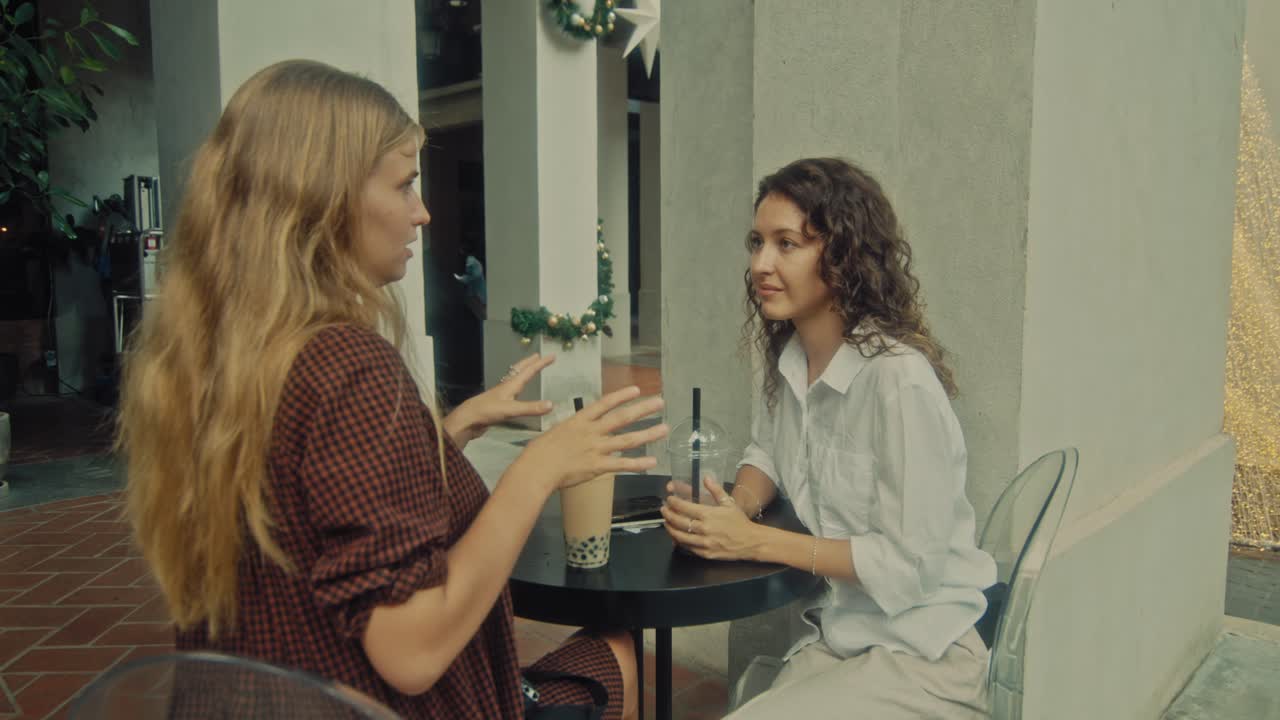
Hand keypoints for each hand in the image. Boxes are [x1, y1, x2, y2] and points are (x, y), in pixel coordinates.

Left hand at [445, 354, 555, 446]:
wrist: (468, 419)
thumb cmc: (488, 411)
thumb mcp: (511, 410)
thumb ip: (531, 408)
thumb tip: (551, 405)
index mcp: (511, 384)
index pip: (529, 371)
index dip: (541, 363)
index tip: (552, 356)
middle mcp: (507, 386)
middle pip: (520, 370)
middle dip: (530, 362)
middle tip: (538, 356)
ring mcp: (501, 394)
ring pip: (515, 378)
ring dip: (523, 371)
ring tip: (528, 368)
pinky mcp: (498, 403)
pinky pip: (511, 389)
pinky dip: (518, 384)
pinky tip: (517, 391)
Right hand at [513, 386, 668, 491]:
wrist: (536, 468)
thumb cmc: (540, 452)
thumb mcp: (557, 432)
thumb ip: (572, 430)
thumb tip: (577, 430)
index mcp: (580, 421)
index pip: (605, 403)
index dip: (622, 396)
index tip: (636, 390)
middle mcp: (591, 432)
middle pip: (622, 417)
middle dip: (643, 409)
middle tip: (660, 402)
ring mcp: (596, 448)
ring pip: (627, 440)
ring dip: (648, 434)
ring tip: (664, 429)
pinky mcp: (597, 466)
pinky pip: (622, 464)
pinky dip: (638, 463)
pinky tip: (652, 461)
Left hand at [663, 476, 762, 560]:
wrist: (750, 541)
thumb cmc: (739, 521)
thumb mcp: (729, 503)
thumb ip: (715, 490)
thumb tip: (706, 478)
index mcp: (709, 515)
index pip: (685, 507)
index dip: (674, 503)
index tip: (669, 500)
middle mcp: (704, 529)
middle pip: (679, 522)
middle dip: (668, 515)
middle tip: (663, 510)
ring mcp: (704, 543)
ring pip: (680, 536)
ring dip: (670, 529)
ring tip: (666, 522)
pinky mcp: (705, 554)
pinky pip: (687, 548)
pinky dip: (679, 541)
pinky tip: (675, 536)